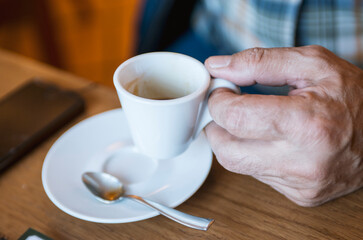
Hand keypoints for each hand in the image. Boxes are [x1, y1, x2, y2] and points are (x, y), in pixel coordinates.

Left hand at [204, 45, 362, 206]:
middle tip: (226, 107)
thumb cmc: (354, 96)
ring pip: (237, 165)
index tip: (221, 91)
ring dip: (233, 140)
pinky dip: (253, 155)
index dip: (218, 101)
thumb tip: (216, 67)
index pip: (236, 118)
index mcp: (307, 123)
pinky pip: (256, 175)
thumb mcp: (313, 64)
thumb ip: (260, 62)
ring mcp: (301, 184)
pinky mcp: (300, 195)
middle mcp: (303, 162)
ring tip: (250, 120)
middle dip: (216, 125)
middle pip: (227, 150)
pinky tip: (270, 140)